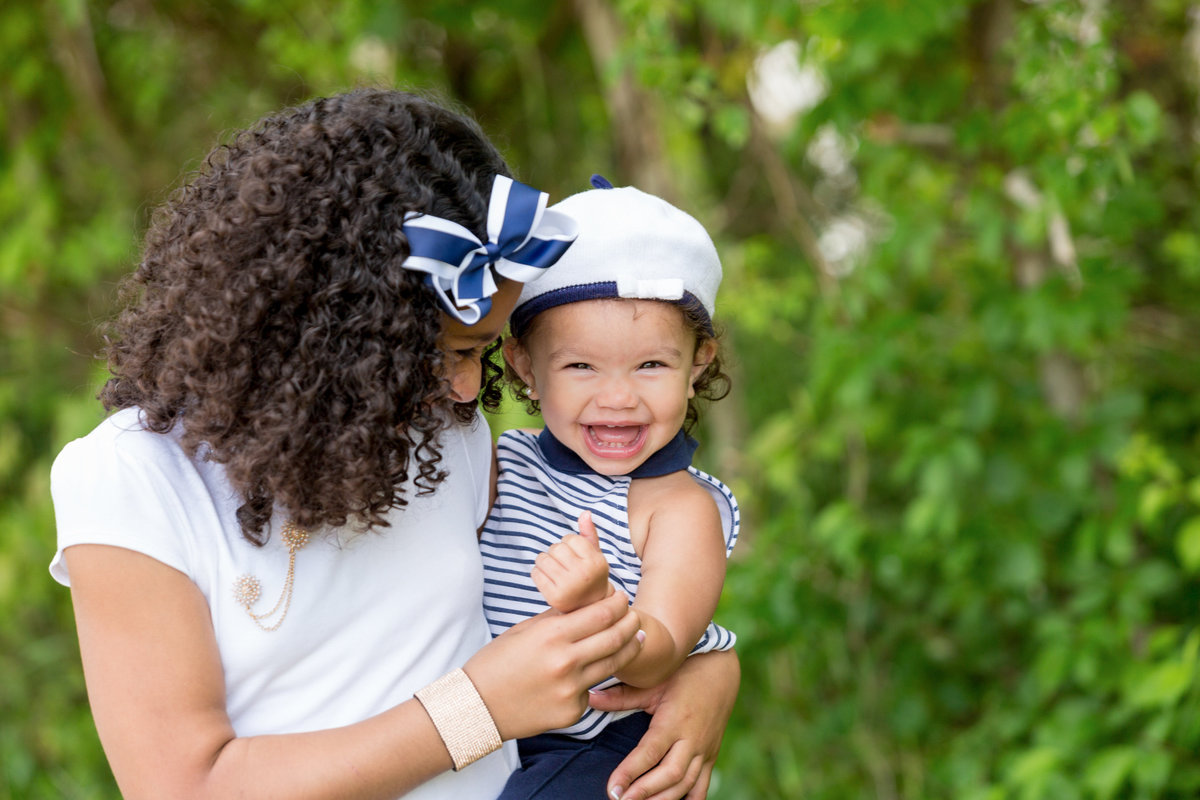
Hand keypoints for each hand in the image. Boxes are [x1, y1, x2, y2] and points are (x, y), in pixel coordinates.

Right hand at [464, 590, 641, 740]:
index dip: (618, 603)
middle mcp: (566, 662)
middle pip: (615, 637)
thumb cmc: (497, 663)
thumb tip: (588, 603)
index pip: (602, 613)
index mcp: (552, 635)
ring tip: (635, 637)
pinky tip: (593, 670)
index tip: (622, 597)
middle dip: (630, 622)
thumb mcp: (525, 630)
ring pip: (612, 664)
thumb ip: (558, 618)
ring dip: (628, 648)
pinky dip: (595, 678)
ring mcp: (571, 690)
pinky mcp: (572, 712)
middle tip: (635, 616)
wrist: (476, 707)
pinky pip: (592, 690)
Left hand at [531, 510, 612, 611]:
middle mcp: (583, 574)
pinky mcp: (554, 597)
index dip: (569, 544)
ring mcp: (568, 586)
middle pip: (555, 548)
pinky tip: (548, 580)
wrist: (588, 608)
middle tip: (563, 564)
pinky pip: (535, 573)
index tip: (574, 556)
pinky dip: (538, 573)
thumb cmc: (591, 576)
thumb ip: (589, 534)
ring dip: (545, 561)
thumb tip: (585, 513)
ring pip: (543, 559)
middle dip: (556, 552)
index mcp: (595, 562)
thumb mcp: (595, 556)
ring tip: (555, 571)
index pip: (570, 538)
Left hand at [589, 650, 739, 799]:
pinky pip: (702, 785)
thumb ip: (621, 696)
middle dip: (644, 791)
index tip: (612, 789)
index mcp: (674, 721)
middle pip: (669, 774)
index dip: (630, 772)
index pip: (649, 753)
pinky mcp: (711, 755)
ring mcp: (704, 750)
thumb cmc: (682, 674)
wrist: (719, 670)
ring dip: (662, 798)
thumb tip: (591, 697)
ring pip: (686, 783)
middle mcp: (691, 739)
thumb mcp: (653, 683)